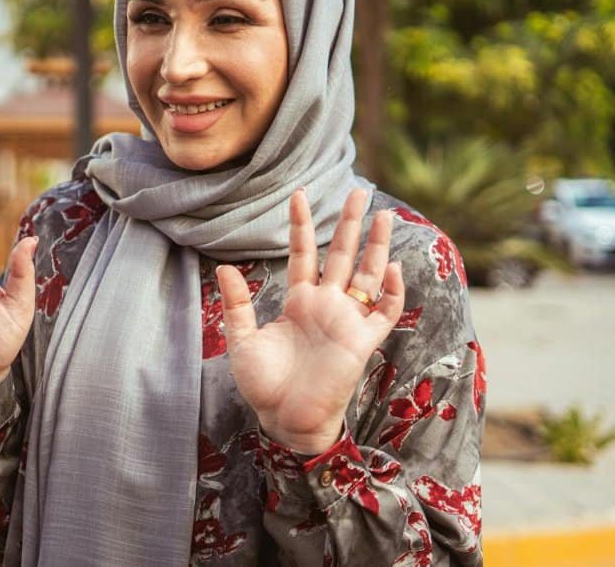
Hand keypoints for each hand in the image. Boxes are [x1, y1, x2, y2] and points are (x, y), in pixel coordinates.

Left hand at [219, 189, 404, 453]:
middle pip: (343, 256)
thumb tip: (223, 268)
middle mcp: (326, 305)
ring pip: (368, 276)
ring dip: (378, 248)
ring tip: (385, 217)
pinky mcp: (362, 342)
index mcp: (298, 301)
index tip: (298, 194)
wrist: (284, 420)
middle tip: (360, 193)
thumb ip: (237, 305)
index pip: (303, 254)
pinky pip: (384, 312)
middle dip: (351, 225)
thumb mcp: (243, 341)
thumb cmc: (263, 384)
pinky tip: (390, 268)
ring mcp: (347, 321)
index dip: (302, 225)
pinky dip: (391, 292)